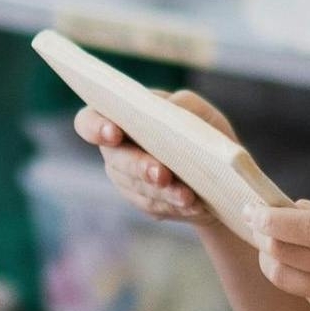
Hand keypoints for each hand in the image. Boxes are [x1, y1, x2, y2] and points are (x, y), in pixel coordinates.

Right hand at [74, 90, 238, 225]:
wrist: (221, 168)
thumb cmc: (202, 130)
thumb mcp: (199, 111)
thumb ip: (183, 104)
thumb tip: (170, 109)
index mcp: (121, 118)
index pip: (89, 122)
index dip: (95, 127)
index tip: (114, 133)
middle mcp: (117, 150)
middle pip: (116, 159)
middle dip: (139, 166)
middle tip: (162, 174)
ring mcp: (128, 179)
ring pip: (137, 187)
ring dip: (162, 192)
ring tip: (187, 195)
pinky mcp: (145, 202)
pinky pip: (155, 206)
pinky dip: (175, 205)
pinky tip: (193, 205)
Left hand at [248, 203, 309, 310]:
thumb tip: (299, 207)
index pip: (309, 226)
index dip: (274, 218)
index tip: (254, 208)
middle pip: (286, 251)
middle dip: (264, 235)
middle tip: (255, 221)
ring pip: (287, 277)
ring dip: (274, 259)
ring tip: (273, 245)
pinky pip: (309, 296)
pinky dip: (303, 280)